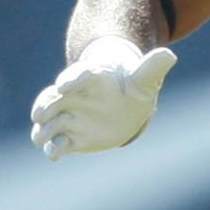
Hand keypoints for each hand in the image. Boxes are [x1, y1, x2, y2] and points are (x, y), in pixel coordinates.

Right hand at [29, 37, 176, 160]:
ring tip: (41, 137)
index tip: (62, 85)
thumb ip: (152, 68)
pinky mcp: (70, 136)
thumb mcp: (144, 78)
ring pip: (49, 122)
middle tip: (40, 113)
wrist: (124, 105)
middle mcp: (73, 95)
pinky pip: (57, 142)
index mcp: (90, 77)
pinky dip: (53, 148)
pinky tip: (54, 155)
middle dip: (45, 105)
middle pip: (53, 98)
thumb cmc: (132, 86)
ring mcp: (69, 115)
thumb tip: (169, 55)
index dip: (70, 79)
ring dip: (43, 129)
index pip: (78, 74)